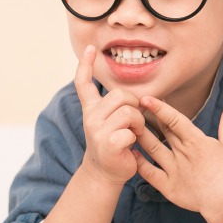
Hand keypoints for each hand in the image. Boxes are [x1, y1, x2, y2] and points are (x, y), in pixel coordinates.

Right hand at [74, 45, 145, 184]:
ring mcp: (96, 130)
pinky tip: (130, 146)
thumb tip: (139, 95)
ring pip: (128, 111)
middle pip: (120, 94)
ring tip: (134, 133)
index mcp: (91, 109)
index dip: (85, 64)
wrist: (106, 174)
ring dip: (138, 122)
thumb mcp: (111, 122)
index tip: (90, 48)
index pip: (83, 83)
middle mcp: (90, 117)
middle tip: (134, 122)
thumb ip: (117, 106)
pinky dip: (135, 138)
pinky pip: (130, 131)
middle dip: (135, 105)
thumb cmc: (115, 145)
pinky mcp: (106, 144)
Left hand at [134, 97, 222, 219]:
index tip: (146, 98)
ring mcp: (173, 170)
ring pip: (154, 149)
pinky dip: (141, 164)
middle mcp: (182, 153)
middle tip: (135, 107)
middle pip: (163, 132)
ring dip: (142, 137)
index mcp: (196, 141)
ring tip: (130, 126)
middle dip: (149, 118)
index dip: (160, 108)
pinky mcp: (169, 186)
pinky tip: (133, 154)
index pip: (175, 120)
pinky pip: (150, 174)